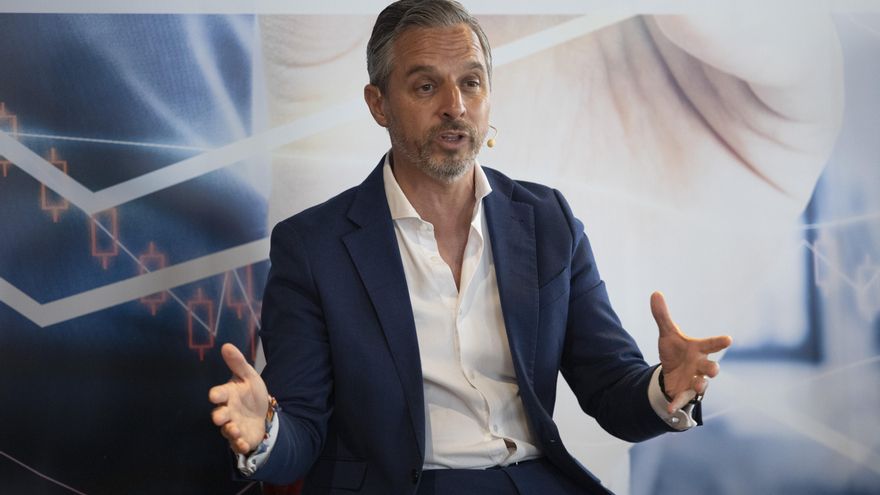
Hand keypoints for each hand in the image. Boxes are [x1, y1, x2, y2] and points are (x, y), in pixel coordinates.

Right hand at [209, 343, 269, 453]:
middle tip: (220, 417)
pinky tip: (244, 444)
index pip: (219, 394)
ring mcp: (233, 426)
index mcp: (228, 395)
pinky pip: (237, 444)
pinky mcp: (241, 438)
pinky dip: (240, 445)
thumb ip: (238, 363)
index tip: (215, 395)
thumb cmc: (251, 393)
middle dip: (219, 416)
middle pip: (219, 414)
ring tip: (235, 429)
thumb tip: (226, 345)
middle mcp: (228, 411)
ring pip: (227, 430)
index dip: (217, 394)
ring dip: (230, 430)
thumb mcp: (249, 376)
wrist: (263, 412)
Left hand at [651, 291, 731, 412]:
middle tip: (713, 369)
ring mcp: (694, 381)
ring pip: (702, 385)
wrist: (673, 373)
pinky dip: (677, 404)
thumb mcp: (668, 334)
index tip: (728, 339)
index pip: (710, 344)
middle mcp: (700, 366)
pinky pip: (682, 400)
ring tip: (698, 386)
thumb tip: (655, 293)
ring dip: (700, 385)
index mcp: (698, 350)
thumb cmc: (676, 352)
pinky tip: (669, 409)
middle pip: (710, 368)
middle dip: (712, 368)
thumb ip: (663, 316)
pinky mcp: (685, 393)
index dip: (719, 342)